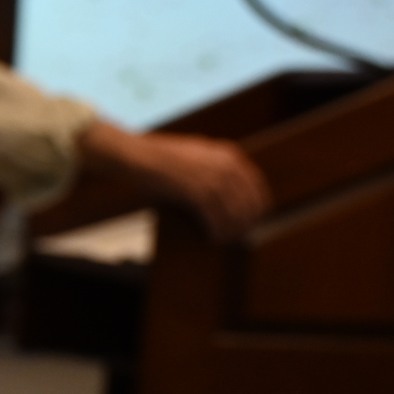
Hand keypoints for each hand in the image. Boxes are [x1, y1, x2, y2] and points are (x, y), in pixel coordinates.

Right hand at [76, 120, 271, 241]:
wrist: (136, 155)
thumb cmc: (159, 158)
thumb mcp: (196, 154)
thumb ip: (215, 166)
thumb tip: (227, 190)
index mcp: (229, 154)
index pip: (255, 185)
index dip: (257, 206)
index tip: (252, 220)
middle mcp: (226, 165)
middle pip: (248, 201)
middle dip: (245, 222)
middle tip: (238, 235)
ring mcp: (212, 178)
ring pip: (234, 212)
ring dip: (231, 230)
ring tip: (224, 239)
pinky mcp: (197, 191)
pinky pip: (215, 217)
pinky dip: (216, 230)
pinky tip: (212, 237)